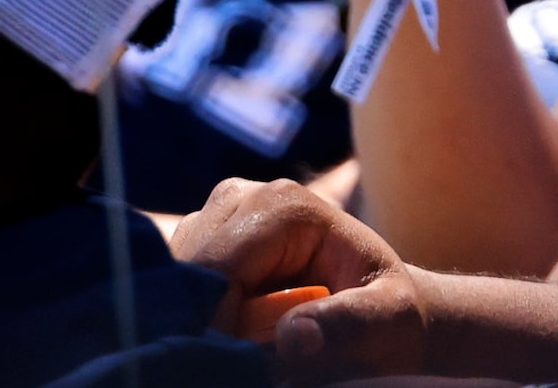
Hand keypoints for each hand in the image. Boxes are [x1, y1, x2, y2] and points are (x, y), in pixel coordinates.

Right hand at [172, 177, 431, 379]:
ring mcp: (214, 215)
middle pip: (186, 274)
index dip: (219, 326)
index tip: (246, 361)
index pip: (216, 273)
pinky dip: (193, 313)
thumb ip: (348, 324)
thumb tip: (296, 336)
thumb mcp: (387, 320)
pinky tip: (230, 328)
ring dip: (199, 319)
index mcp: (285, 205)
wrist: (376, 306)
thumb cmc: (385, 312)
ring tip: (251, 337)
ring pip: (172, 282)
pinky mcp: (199, 239)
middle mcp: (241, 196)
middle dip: (206, 321)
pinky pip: (171, 286)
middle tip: (251, 352)